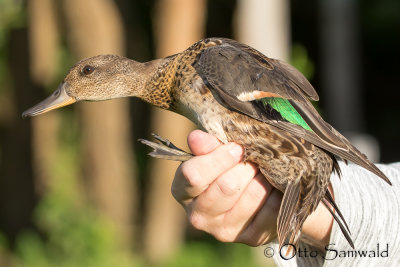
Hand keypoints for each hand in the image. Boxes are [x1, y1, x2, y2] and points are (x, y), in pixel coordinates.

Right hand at [172, 130, 332, 247]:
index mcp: (182, 191)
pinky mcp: (251, 238)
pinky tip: (274, 185)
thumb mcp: (213, 154)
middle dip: (245, 166)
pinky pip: (271, 209)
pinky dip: (276, 192)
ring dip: (263, 176)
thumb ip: (206, 146)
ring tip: (264, 169)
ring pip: (252, 195)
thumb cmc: (225, 168)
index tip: (236, 147)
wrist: (247, 197)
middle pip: (226, 186)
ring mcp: (224, 231)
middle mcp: (199, 216)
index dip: (218, 158)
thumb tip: (196, 137)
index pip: (193, 175)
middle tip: (255, 157)